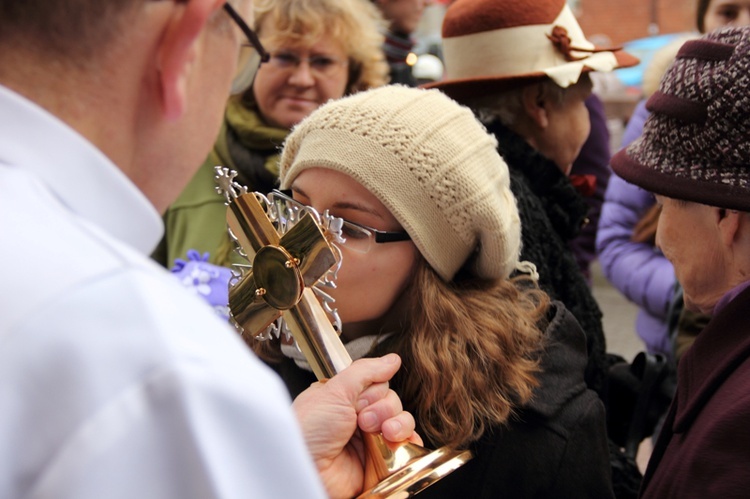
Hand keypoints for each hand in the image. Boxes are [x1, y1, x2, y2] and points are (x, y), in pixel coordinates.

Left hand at [293, 354, 419, 498]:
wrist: (305, 470)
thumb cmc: (308, 432)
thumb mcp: (333, 391)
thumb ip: (365, 371)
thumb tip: (392, 359)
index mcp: (344, 398)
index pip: (377, 384)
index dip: (374, 390)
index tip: (360, 400)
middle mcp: (357, 417)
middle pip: (392, 401)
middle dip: (383, 409)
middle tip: (363, 421)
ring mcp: (370, 440)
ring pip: (402, 421)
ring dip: (398, 424)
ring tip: (382, 434)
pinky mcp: (381, 462)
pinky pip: (407, 447)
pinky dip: (410, 442)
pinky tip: (398, 443)